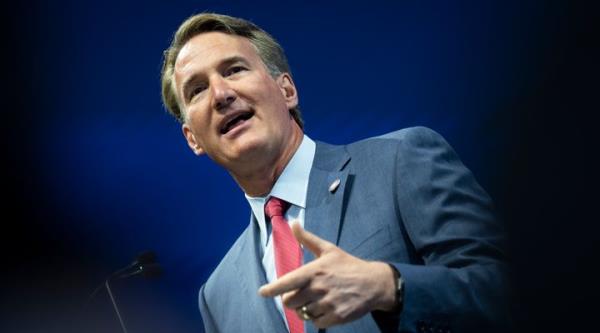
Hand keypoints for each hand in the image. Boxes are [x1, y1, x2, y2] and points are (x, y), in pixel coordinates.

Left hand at [258, 222, 396, 327]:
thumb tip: (293, 223)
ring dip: (305, 309)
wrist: (374, 283)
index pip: (287, 282)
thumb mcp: (328, 249)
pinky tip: (326, 308)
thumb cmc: (348, 265)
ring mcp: (328, 303)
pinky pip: (316, 323)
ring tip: (316, 300)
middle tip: (299, 295)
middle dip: (291, 300)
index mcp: (314, 271)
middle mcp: (319, 288)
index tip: (262, 292)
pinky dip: (317, 318)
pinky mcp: (336, 317)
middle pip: (290, 302)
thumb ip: (307, 239)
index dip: (272, 289)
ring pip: (303, 313)